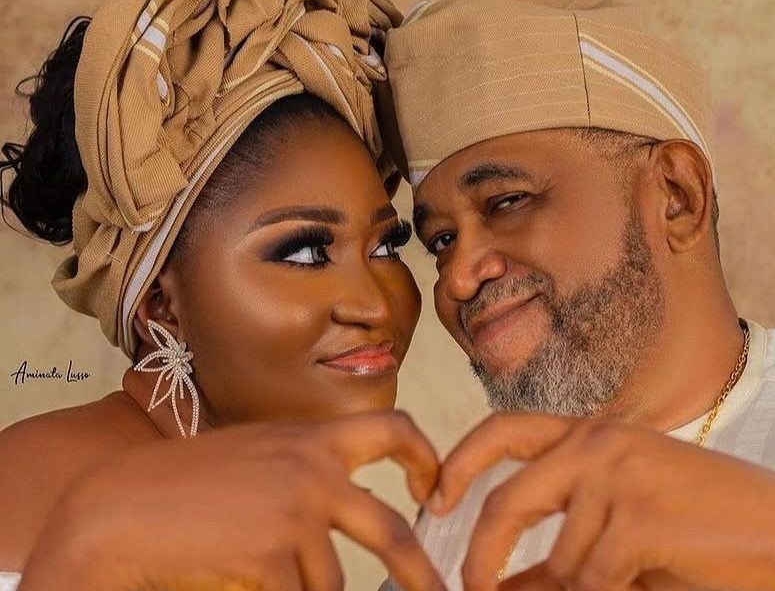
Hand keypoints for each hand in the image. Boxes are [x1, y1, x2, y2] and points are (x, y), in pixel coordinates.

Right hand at [19, 411, 446, 590]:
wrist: (117, 513)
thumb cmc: (179, 486)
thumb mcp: (253, 456)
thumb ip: (300, 471)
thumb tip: (338, 509)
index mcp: (310, 438)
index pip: (393, 427)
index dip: (425, 456)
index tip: (430, 490)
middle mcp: (314, 471)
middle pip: (393, 532)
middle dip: (420, 572)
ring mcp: (297, 514)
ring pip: (330, 582)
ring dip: (300, 590)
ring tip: (248, 569)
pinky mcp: (275, 557)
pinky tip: (237, 581)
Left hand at [429, 413, 774, 590]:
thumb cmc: (705, 529)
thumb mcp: (621, 529)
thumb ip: (561, 547)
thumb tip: (499, 586)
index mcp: (591, 435)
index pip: (504, 429)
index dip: (460, 461)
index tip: (436, 499)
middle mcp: (597, 443)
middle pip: (507, 500)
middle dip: (482, 553)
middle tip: (472, 588)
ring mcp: (617, 476)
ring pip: (559, 560)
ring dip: (582, 588)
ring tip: (632, 574)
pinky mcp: (637, 517)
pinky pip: (591, 579)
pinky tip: (651, 576)